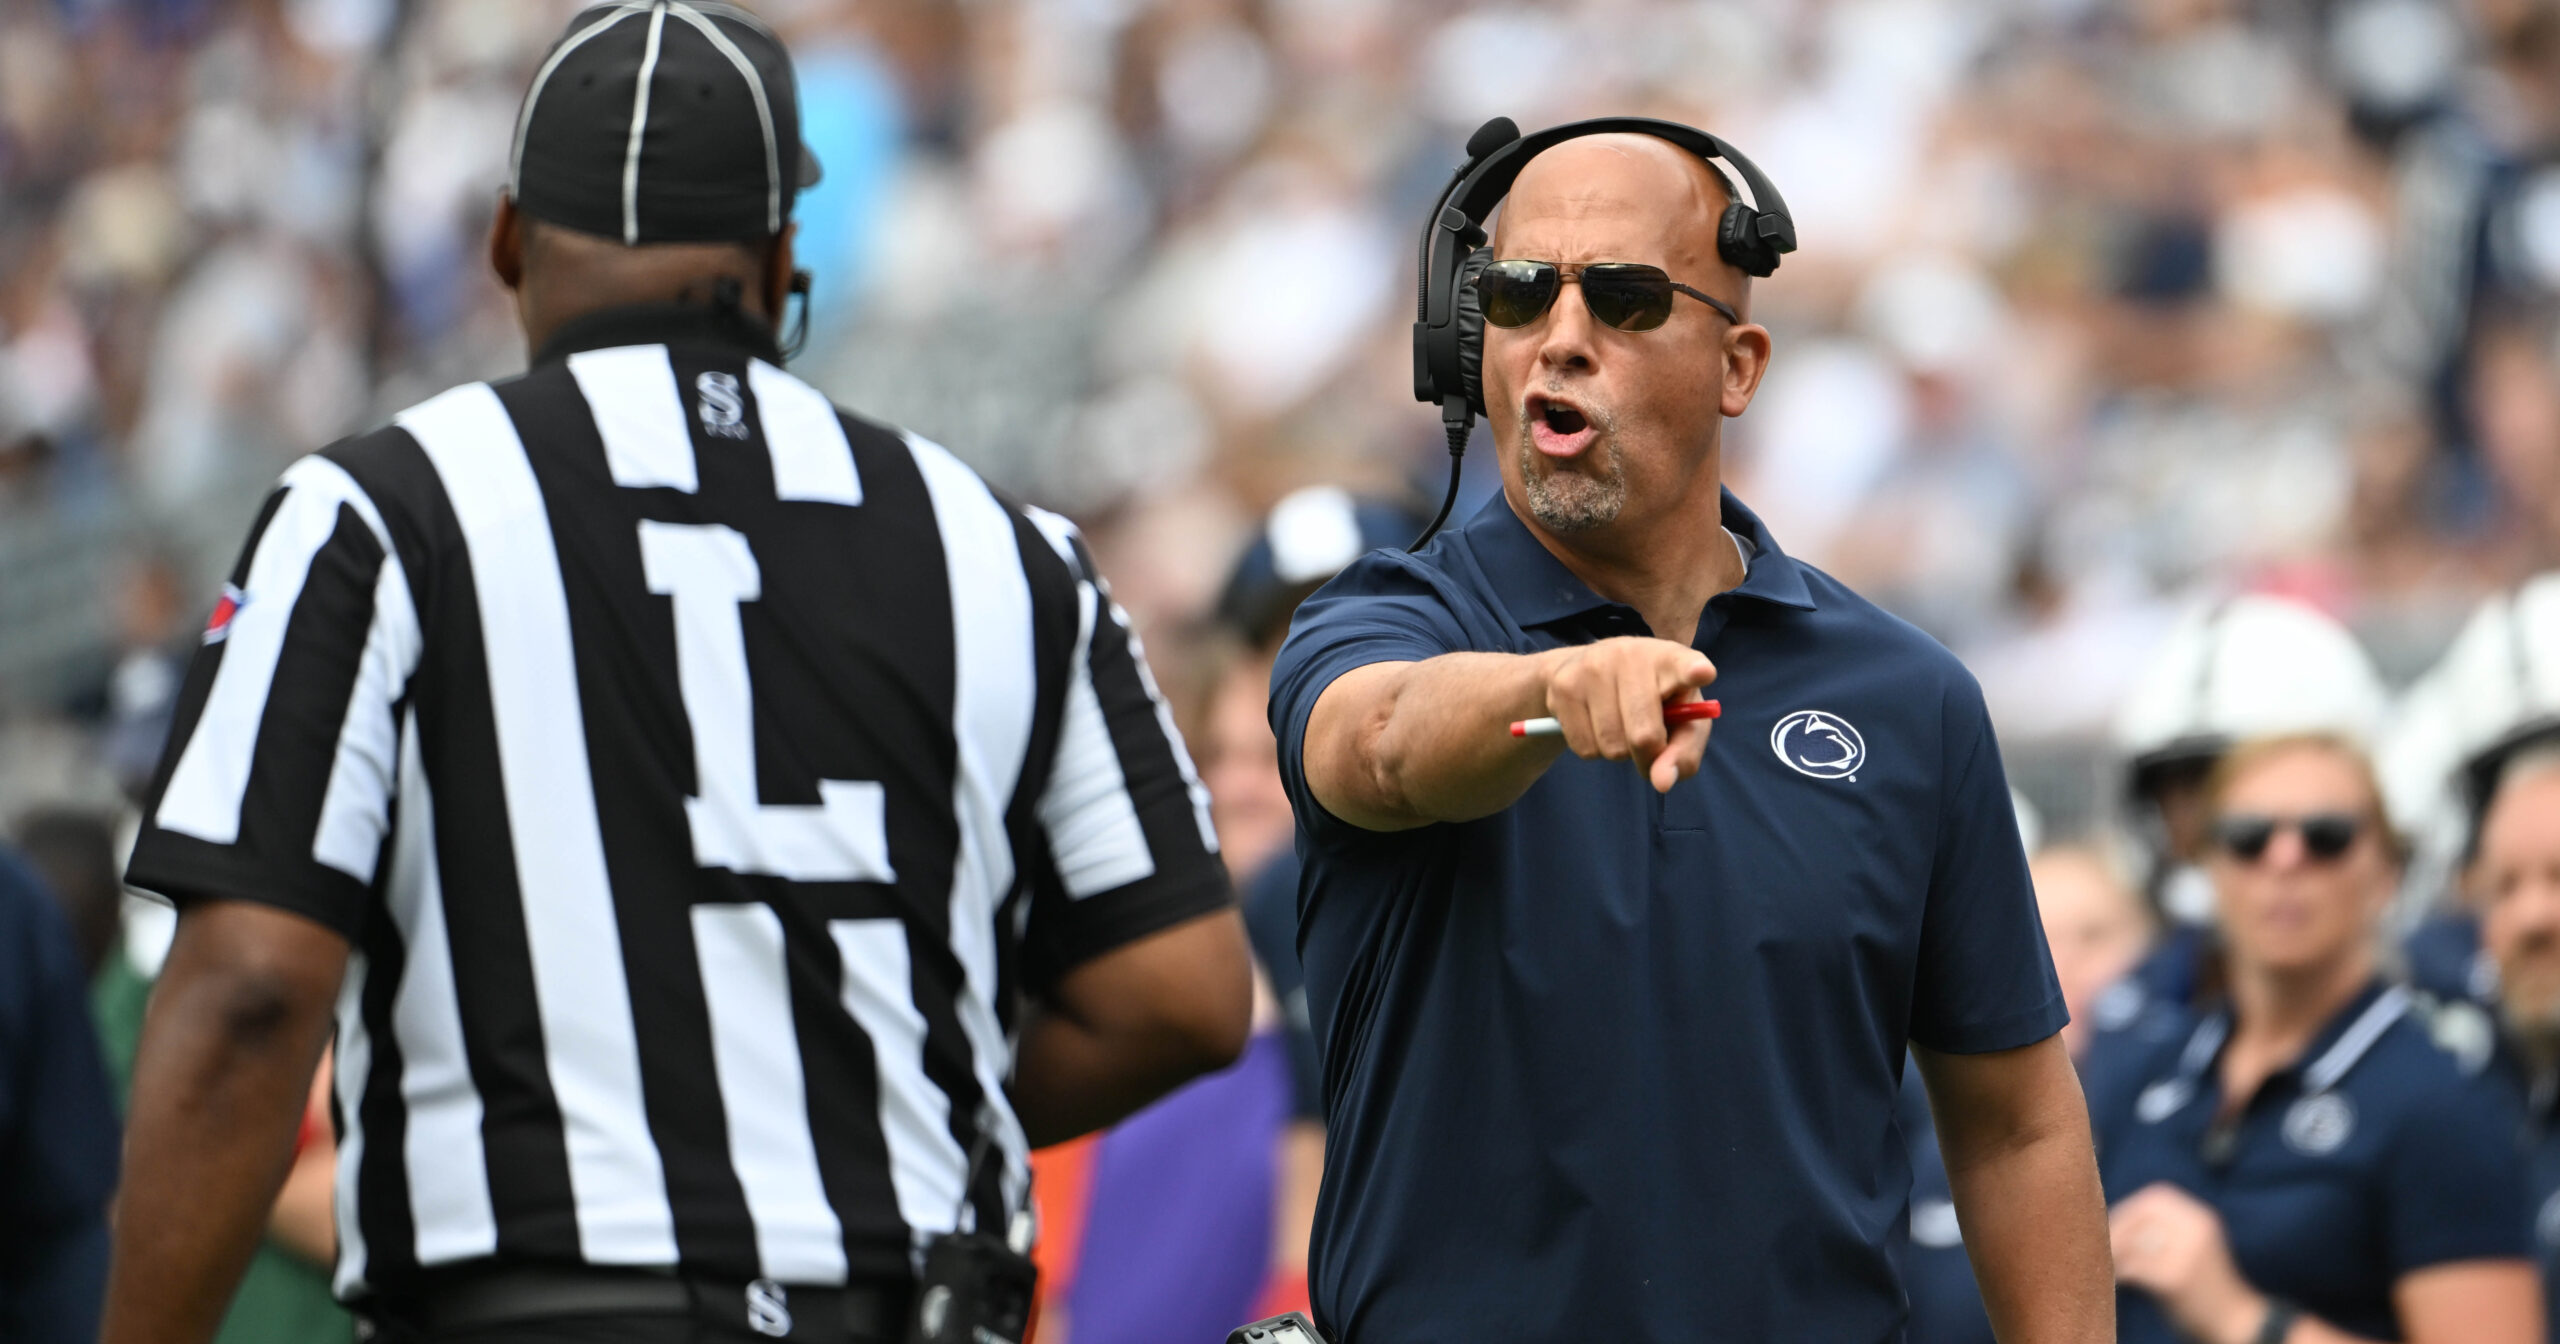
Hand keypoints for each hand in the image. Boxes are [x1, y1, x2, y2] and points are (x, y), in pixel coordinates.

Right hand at [1540, 637, 1717, 792]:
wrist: (1580, 670)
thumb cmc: (1648, 699)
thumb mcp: (1678, 721)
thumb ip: (1683, 752)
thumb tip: (1662, 782)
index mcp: (1670, 658)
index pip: (1684, 663)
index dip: (1693, 670)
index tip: (1702, 673)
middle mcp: (1632, 654)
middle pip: (1644, 735)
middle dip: (1648, 757)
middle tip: (1648, 748)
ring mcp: (1593, 666)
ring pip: (1611, 746)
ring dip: (1618, 752)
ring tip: (1619, 725)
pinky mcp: (1563, 685)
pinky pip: (1584, 747)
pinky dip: (1593, 749)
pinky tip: (1594, 723)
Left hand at [2110, 1183, 2269, 1343]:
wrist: (2236, 1321)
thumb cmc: (2207, 1284)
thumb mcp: (2194, 1245)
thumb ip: (2166, 1229)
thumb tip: (2116, 1220)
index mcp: (2202, 1219)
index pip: (2156, 1197)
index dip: (2130, 1208)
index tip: (2114, 1223)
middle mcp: (2197, 1231)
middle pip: (2142, 1216)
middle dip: (2119, 1229)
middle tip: (2106, 1246)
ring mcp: (2187, 1255)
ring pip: (2135, 1242)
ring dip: (2117, 1252)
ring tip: (2111, 1264)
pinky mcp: (2175, 1280)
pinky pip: (2135, 1268)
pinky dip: (2122, 1273)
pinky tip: (2121, 1282)